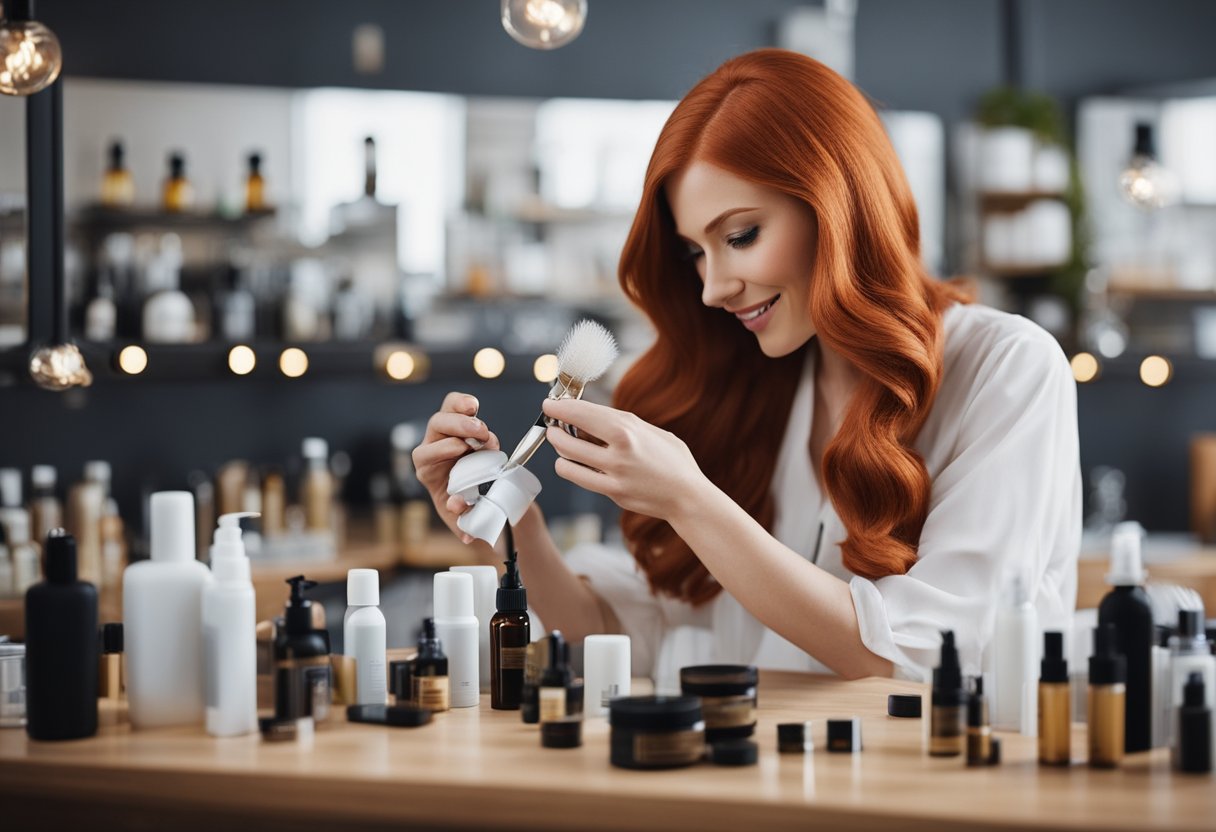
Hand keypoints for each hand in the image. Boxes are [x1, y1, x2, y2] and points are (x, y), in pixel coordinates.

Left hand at [413, 392, 499, 542]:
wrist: (473, 495)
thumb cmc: (462, 507)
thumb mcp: (461, 520)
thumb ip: (463, 524)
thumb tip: (465, 527)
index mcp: (427, 471)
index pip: (424, 454)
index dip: (441, 450)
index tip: (461, 450)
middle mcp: (433, 447)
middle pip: (436, 426)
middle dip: (457, 427)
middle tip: (480, 434)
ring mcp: (446, 433)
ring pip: (446, 411)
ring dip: (464, 414)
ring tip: (484, 424)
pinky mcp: (460, 422)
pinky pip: (456, 406)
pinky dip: (465, 404)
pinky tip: (473, 406)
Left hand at [542, 397, 711, 521]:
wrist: (687, 496)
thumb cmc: (672, 460)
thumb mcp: (651, 431)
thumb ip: (622, 424)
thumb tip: (591, 416)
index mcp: (628, 430)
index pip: (582, 413)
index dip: (560, 408)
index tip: (549, 404)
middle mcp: (618, 452)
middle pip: (567, 436)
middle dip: (554, 429)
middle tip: (553, 426)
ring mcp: (613, 474)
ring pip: (567, 458)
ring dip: (559, 449)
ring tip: (562, 443)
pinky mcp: (612, 492)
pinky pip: (578, 477)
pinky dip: (568, 467)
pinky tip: (571, 463)